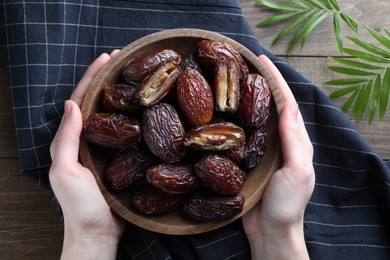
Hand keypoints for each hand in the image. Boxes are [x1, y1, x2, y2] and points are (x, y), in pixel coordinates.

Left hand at [49, 51, 124, 259]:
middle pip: (97, 103)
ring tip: (136, 78)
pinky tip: (146, 109)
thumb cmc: (79, 206)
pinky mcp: (121, 159)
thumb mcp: (65, 171)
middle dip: (108, 80)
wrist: (98, 233)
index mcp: (71, 140)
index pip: (81, 100)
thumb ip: (66, 139)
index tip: (107, 57)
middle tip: (123, 60)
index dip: (92, 77)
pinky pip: (127, 132)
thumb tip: (72, 104)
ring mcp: (105, 149)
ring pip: (113, 115)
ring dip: (122, 95)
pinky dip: (134, 117)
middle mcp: (87, 141)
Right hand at [242, 55, 314, 258]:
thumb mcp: (297, 170)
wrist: (270, 231)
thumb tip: (288, 106)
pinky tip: (220, 112)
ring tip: (229, 80)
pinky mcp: (246, 159)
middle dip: (258, 82)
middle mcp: (279, 141)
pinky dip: (232, 119)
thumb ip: (294, 140)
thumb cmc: (287, 204)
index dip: (275, 80)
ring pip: (253, 117)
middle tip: (241, 64)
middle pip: (269, 105)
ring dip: (244, 98)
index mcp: (295, 140)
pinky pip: (240, 134)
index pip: (286, 103)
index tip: (261, 60)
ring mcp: (262, 149)